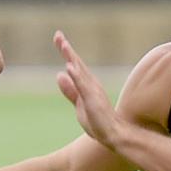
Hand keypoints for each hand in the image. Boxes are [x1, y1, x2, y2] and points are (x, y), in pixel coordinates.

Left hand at [54, 31, 119, 145]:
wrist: (113, 134)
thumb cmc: (98, 121)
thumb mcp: (79, 104)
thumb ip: (70, 90)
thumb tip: (59, 74)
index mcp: (86, 84)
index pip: (74, 65)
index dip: (66, 52)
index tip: (58, 37)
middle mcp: (90, 84)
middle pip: (76, 63)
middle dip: (66, 49)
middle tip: (57, 35)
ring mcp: (92, 91)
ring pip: (80, 71)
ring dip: (71, 57)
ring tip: (63, 45)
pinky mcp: (93, 100)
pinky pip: (83, 86)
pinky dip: (76, 75)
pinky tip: (69, 66)